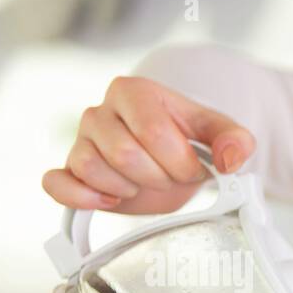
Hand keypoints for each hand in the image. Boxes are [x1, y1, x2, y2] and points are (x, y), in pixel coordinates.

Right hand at [42, 76, 254, 214]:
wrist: (169, 153)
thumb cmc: (188, 140)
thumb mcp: (218, 134)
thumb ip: (235, 140)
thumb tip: (231, 160)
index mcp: (134, 92)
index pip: (154, 133)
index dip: (181, 162)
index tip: (195, 168)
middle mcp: (100, 112)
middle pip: (125, 155)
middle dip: (160, 177)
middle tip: (171, 177)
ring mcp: (82, 141)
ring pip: (94, 170)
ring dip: (130, 188)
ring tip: (146, 183)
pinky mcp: (72, 170)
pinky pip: (57, 183)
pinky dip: (81, 197)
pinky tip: (110, 200)